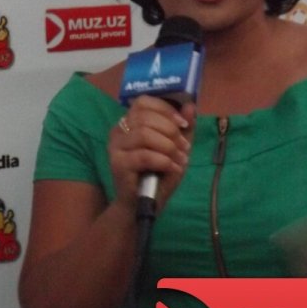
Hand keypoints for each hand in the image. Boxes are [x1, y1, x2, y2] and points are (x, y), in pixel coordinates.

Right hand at [108, 96, 194, 215]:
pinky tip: (172, 169)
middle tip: (184, 148)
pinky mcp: (118, 164)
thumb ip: (183, 128)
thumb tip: (191, 105)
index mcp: (130, 124)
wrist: (142, 205)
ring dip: (168, 147)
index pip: (143, 102)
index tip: (182, 124)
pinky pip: (144, 155)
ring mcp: (116, 147)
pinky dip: (164, 161)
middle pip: (144, 116)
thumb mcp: (176, 149)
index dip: (165, 109)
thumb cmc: (157, 176)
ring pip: (144, 134)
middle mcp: (118, 131)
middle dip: (170, 130)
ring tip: (179, 160)